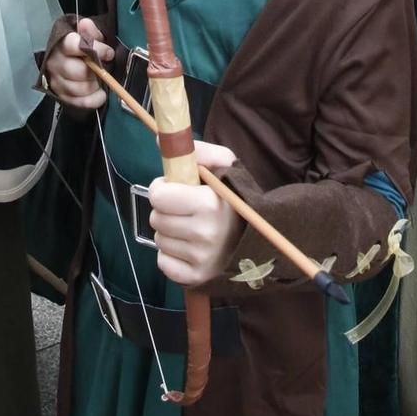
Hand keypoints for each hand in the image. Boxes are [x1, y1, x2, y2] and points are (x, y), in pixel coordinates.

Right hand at [43, 17, 112, 108]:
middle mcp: (55, 63)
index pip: (75, 45)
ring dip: (95, 85)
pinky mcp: (61, 96)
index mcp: (62, 44)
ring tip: (101, 80)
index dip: (95, 49)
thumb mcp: (85, 34)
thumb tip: (85, 24)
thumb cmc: (79, 47)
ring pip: (79, 88)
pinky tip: (100, 93)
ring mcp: (56, 81)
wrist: (65, 60)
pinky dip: (94, 100)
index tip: (109, 52)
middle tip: (104, 68)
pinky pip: (80, 102)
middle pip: (77, 71)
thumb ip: (88, 30)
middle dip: (96, 71)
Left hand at [149, 140, 240, 285]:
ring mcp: (200, 259)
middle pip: (156, 218)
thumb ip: (196, 150)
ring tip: (190, 227)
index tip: (174, 188)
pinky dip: (171, 255)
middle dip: (166, 210)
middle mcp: (203, 234)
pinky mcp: (196, 278)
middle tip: (184, 208)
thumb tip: (159, 137)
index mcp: (208, 204)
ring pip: (159, 240)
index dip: (163, 189)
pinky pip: (164, 263)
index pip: (159, 196)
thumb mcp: (225, 165)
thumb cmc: (236, 198)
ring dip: (169, 231)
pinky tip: (188, 247)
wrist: (261, 237)